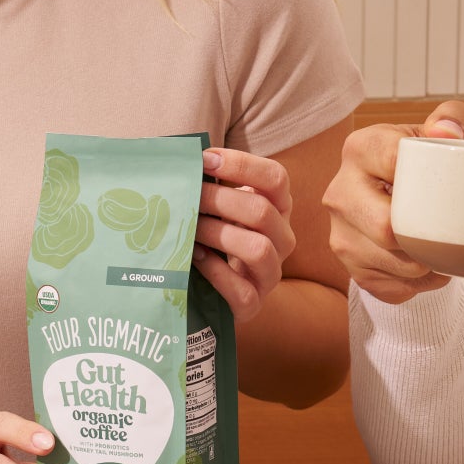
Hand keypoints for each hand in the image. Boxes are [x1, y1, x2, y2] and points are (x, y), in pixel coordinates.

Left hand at [196, 148, 295, 320]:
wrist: (217, 295)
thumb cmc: (214, 242)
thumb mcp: (220, 210)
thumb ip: (211, 187)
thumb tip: (180, 162)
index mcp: (278, 209)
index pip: (276, 178)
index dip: (242, 165)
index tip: (204, 160)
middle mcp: (282, 239)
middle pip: (262, 211)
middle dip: (220, 199)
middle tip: (188, 196)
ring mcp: (270, 273)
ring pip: (258, 248)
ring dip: (218, 234)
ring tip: (191, 229)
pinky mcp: (254, 303)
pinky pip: (242, 289)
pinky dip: (216, 272)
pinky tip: (195, 259)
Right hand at [323, 100, 463, 304]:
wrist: (406, 201)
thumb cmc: (429, 163)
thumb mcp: (445, 132)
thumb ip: (454, 117)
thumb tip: (446, 133)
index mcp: (360, 148)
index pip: (392, 161)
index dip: (425, 177)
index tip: (446, 184)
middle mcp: (339, 192)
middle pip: (385, 228)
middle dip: (425, 234)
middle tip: (450, 229)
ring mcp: (340, 235)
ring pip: (394, 264)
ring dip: (429, 264)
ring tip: (445, 249)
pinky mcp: (350, 270)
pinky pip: (392, 288)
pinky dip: (420, 284)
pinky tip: (429, 266)